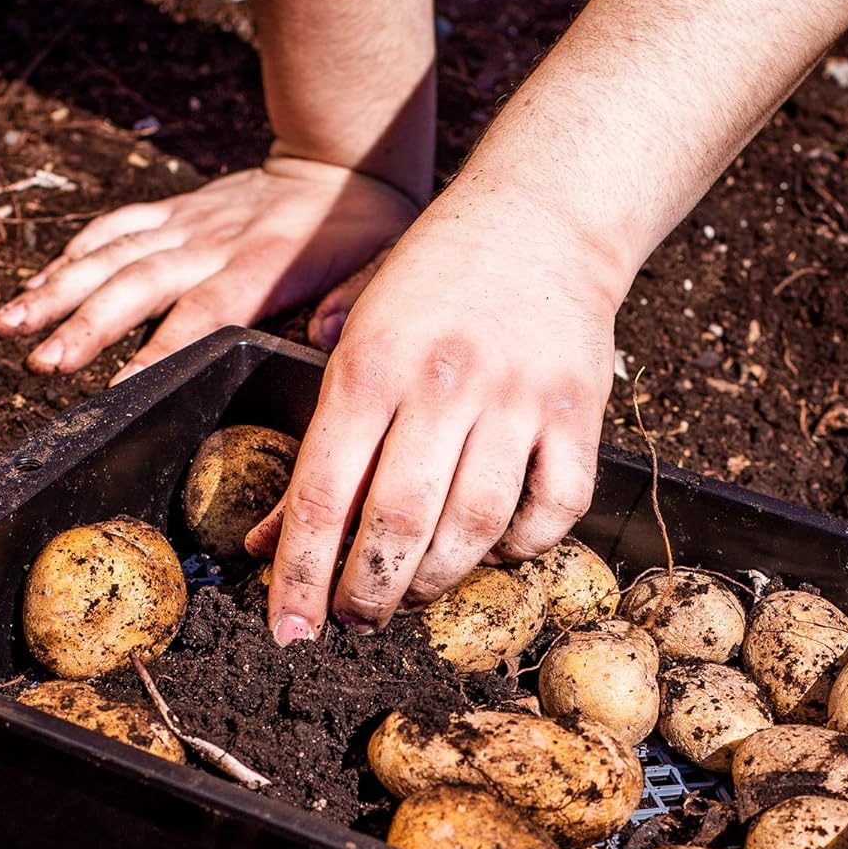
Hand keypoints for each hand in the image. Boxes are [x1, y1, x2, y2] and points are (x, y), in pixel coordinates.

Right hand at [0, 155, 418, 381]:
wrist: (343, 157)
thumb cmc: (366, 228)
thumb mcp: (382, 265)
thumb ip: (357, 301)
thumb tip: (330, 335)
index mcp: (261, 265)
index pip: (200, 316)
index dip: (157, 353)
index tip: (117, 390)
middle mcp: (211, 241)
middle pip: (135, 287)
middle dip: (82, 327)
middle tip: (40, 363)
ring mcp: (187, 223)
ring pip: (110, 255)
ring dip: (56, 291)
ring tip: (7, 325)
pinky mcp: (175, 211)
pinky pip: (114, 229)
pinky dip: (73, 255)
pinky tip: (39, 285)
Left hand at [245, 188, 624, 642]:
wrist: (542, 216)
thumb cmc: (431, 285)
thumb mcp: (357, 343)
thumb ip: (318, 444)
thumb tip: (269, 540)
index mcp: (372, 365)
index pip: (325, 492)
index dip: (301, 574)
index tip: (287, 632)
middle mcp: (444, 384)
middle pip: (399, 524)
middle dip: (368, 593)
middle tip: (355, 620)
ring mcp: (518, 400)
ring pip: (475, 528)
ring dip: (436, 581)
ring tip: (412, 593)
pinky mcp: (579, 412)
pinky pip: (553, 510)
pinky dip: (522, 547)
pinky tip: (494, 548)